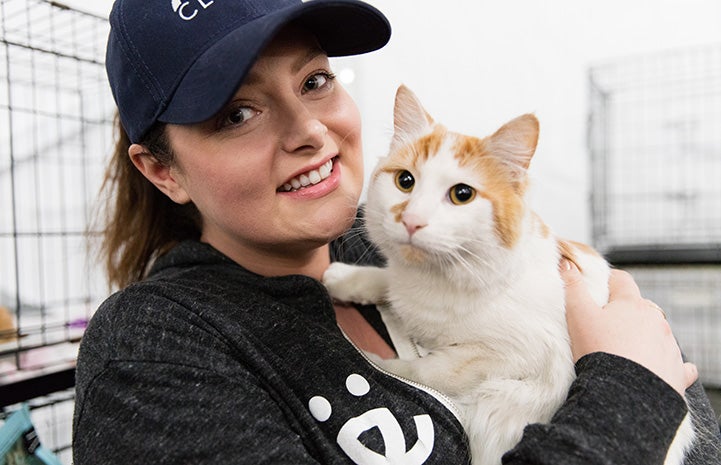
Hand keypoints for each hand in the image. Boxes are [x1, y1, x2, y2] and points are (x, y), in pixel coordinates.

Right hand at [561, 260, 696, 394]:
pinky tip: (657, 368)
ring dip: (645, 337)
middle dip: (626, 313)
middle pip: (640, 308)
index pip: (622, 280)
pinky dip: (668, 363)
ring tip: (625, 352)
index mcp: (632, 304)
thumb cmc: (599, 352)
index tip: (599, 288)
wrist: (623, 394)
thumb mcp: (578, 316)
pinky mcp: (677, 371)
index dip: (609, 281)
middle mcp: (656, 321)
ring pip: (657, 334)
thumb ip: (572, 288)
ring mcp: (669, 346)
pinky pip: (678, 364)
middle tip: (606, 326)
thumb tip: (567, 263)